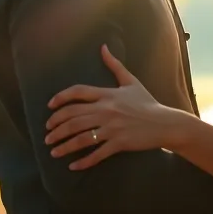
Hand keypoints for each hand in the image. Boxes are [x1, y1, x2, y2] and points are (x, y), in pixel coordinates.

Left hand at [45, 45, 177, 169]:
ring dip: (63, 145)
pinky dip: (83, 162)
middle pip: (73, 118)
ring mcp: (112, 128)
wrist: (165, 123)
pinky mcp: (119, 143)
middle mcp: (107, 110)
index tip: (49, 107)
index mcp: (108, 94)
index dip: (60, 98)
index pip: (78, 92)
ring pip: (81, 137)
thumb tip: (103, 47)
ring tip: (52, 150)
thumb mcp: (131, 81)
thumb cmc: (147, 102)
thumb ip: (115, 65)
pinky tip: (72, 166)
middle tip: (47, 134)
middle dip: (56, 127)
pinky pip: (97, 154)